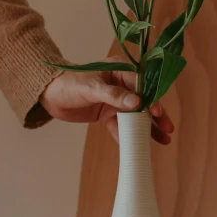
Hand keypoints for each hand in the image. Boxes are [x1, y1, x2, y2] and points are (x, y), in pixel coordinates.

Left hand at [40, 56, 173, 143]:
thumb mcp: (90, 88)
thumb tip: (137, 103)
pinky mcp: (107, 113)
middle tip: (168, 128)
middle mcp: (120, 84)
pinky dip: (128, 135)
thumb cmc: (68, 85)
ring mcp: (114, 100)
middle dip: (156, 115)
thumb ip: (113, 95)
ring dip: (148, 127)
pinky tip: (138, 146)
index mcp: (118, 70)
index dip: (151, 98)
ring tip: (163, 140)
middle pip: (143, 101)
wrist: (48, 96)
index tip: (158, 112)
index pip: (140, 84)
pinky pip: (121, 126)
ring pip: (135, 115)